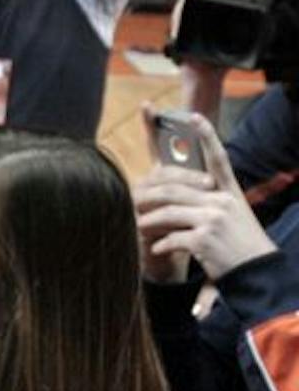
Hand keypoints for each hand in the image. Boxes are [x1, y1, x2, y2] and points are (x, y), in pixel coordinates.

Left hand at [133, 109, 274, 282]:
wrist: (259, 275)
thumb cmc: (240, 245)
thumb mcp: (232, 217)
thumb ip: (208, 202)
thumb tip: (173, 195)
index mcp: (231, 192)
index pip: (218, 159)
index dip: (207, 136)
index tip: (194, 115)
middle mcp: (223, 201)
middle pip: (175, 188)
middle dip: (149, 197)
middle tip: (132, 202)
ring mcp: (214, 219)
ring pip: (167, 212)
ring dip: (149, 222)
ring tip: (140, 227)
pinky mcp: (205, 239)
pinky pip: (170, 237)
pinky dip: (161, 244)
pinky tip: (158, 249)